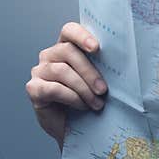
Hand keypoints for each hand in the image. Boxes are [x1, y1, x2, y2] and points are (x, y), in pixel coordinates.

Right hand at [25, 22, 108, 149]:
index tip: (97, 48)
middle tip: (103, 90)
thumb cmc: (91, 98)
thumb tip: (124, 58)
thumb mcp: (100, 78)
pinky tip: (82, 106)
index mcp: (67, 46)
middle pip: (68, 51)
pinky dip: (72, 97)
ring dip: (83, 88)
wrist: (78, 128)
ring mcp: (39, 71)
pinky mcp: (34, 88)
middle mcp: (50, 55)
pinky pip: (53, 88)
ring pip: (62, 70)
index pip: (69, 30)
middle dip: (89, 71)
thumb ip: (105, 64)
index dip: (82, 36)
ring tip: (96, 103)